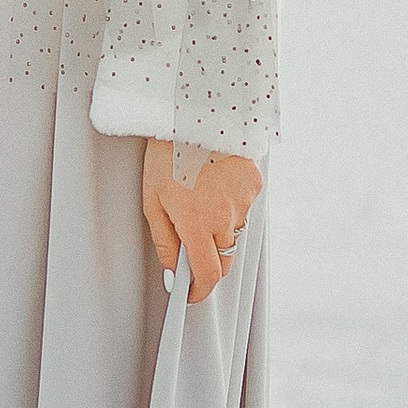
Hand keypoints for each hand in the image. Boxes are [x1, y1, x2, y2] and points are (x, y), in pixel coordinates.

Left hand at [142, 140, 261, 303]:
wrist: (195, 114)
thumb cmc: (167, 154)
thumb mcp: (153, 201)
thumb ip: (165, 241)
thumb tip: (172, 272)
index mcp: (197, 223)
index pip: (208, 275)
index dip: (200, 290)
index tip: (192, 293)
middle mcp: (225, 217)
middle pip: (224, 259)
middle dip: (210, 263)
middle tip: (192, 249)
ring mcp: (243, 201)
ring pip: (233, 232)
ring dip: (218, 229)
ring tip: (199, 199)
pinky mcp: (254, 185)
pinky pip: (243, 208)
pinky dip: (230, 205)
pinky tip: (215, 184)